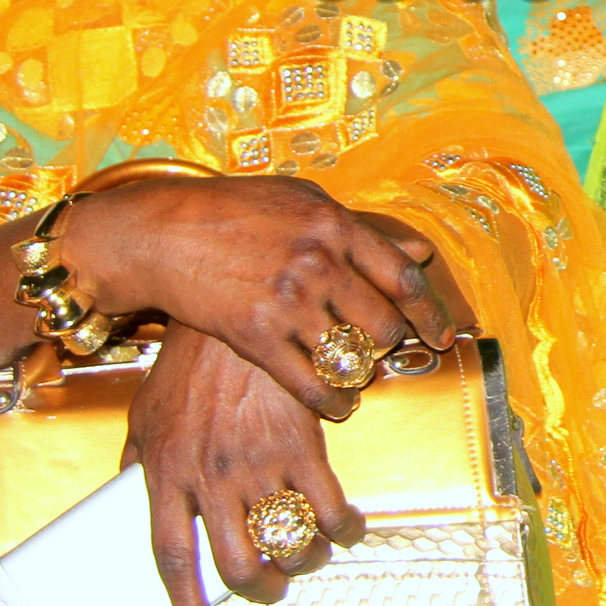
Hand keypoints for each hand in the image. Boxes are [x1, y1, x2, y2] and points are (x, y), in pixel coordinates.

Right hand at [56, 176, 461, 420]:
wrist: (163, 231)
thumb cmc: (233, 210)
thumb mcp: (302, 200)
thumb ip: (361, 226)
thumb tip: (418, 251)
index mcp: (335, 225)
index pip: (403, 277)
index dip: (430, 312)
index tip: (443, 335)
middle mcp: (318, 263)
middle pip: (383, 323)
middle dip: (390, 345)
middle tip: (385, 352)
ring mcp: (288, 301)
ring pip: (351, 356)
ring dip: (361, 374)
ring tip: (360, 379)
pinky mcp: (256, 335)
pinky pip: (310, 383)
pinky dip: (332, 401)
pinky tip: (337, 405)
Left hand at [126, 324, 366, 605]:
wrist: (235, 320)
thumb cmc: (189, 365)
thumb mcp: (145, 414)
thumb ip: (137, 463)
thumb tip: (127, 499)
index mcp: (165, 475)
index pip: (173, 560)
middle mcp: (209, 480)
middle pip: (236, 564)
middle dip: (260, 589)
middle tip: (272, 586)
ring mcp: (256, 465)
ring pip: (287, 544)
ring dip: (303, 561)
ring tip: (308, 552)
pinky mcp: (299, 447)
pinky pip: (330, 510)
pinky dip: (344, 529)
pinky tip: (346, 526)